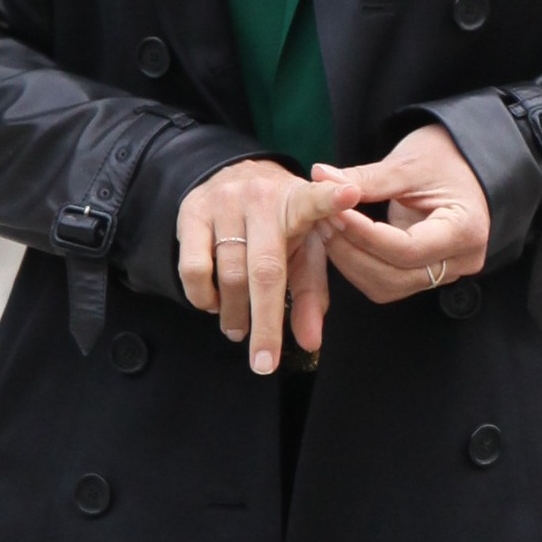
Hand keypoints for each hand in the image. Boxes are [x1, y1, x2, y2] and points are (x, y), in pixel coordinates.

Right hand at [178, 160, 360, 373]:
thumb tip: (310, 343)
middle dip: (265, 322)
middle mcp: (262, 197)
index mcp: (299, 201)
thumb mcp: (303, 250)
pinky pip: (192, 268)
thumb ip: (311, 295)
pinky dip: (202, 297)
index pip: (317, 199)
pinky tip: (214, 303)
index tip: (350, 195)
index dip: (332, 199)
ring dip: (233, 313)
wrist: (234, 178)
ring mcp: (224, 201)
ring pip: (228, 273)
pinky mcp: (191, 211)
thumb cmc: (279, 224)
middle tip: (264, 362)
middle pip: (265, 268)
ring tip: (238, 328)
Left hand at [311, 125, 490, 304]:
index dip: (365, 235)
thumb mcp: (408, 163)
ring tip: (326, 228)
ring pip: (387, 286)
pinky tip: (341, 240)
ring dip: (350, 262)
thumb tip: (320, 176)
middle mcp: (461, 260)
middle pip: (395, 275)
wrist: (464, 166)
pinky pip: (386, 282)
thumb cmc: (443, 158)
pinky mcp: (425, 274)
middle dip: (352, 251)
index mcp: (466, 230)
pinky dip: (358, 265)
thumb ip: (366, 178)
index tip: (333, 213)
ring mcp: (445, 272)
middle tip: (322, 220)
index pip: (408, 248)